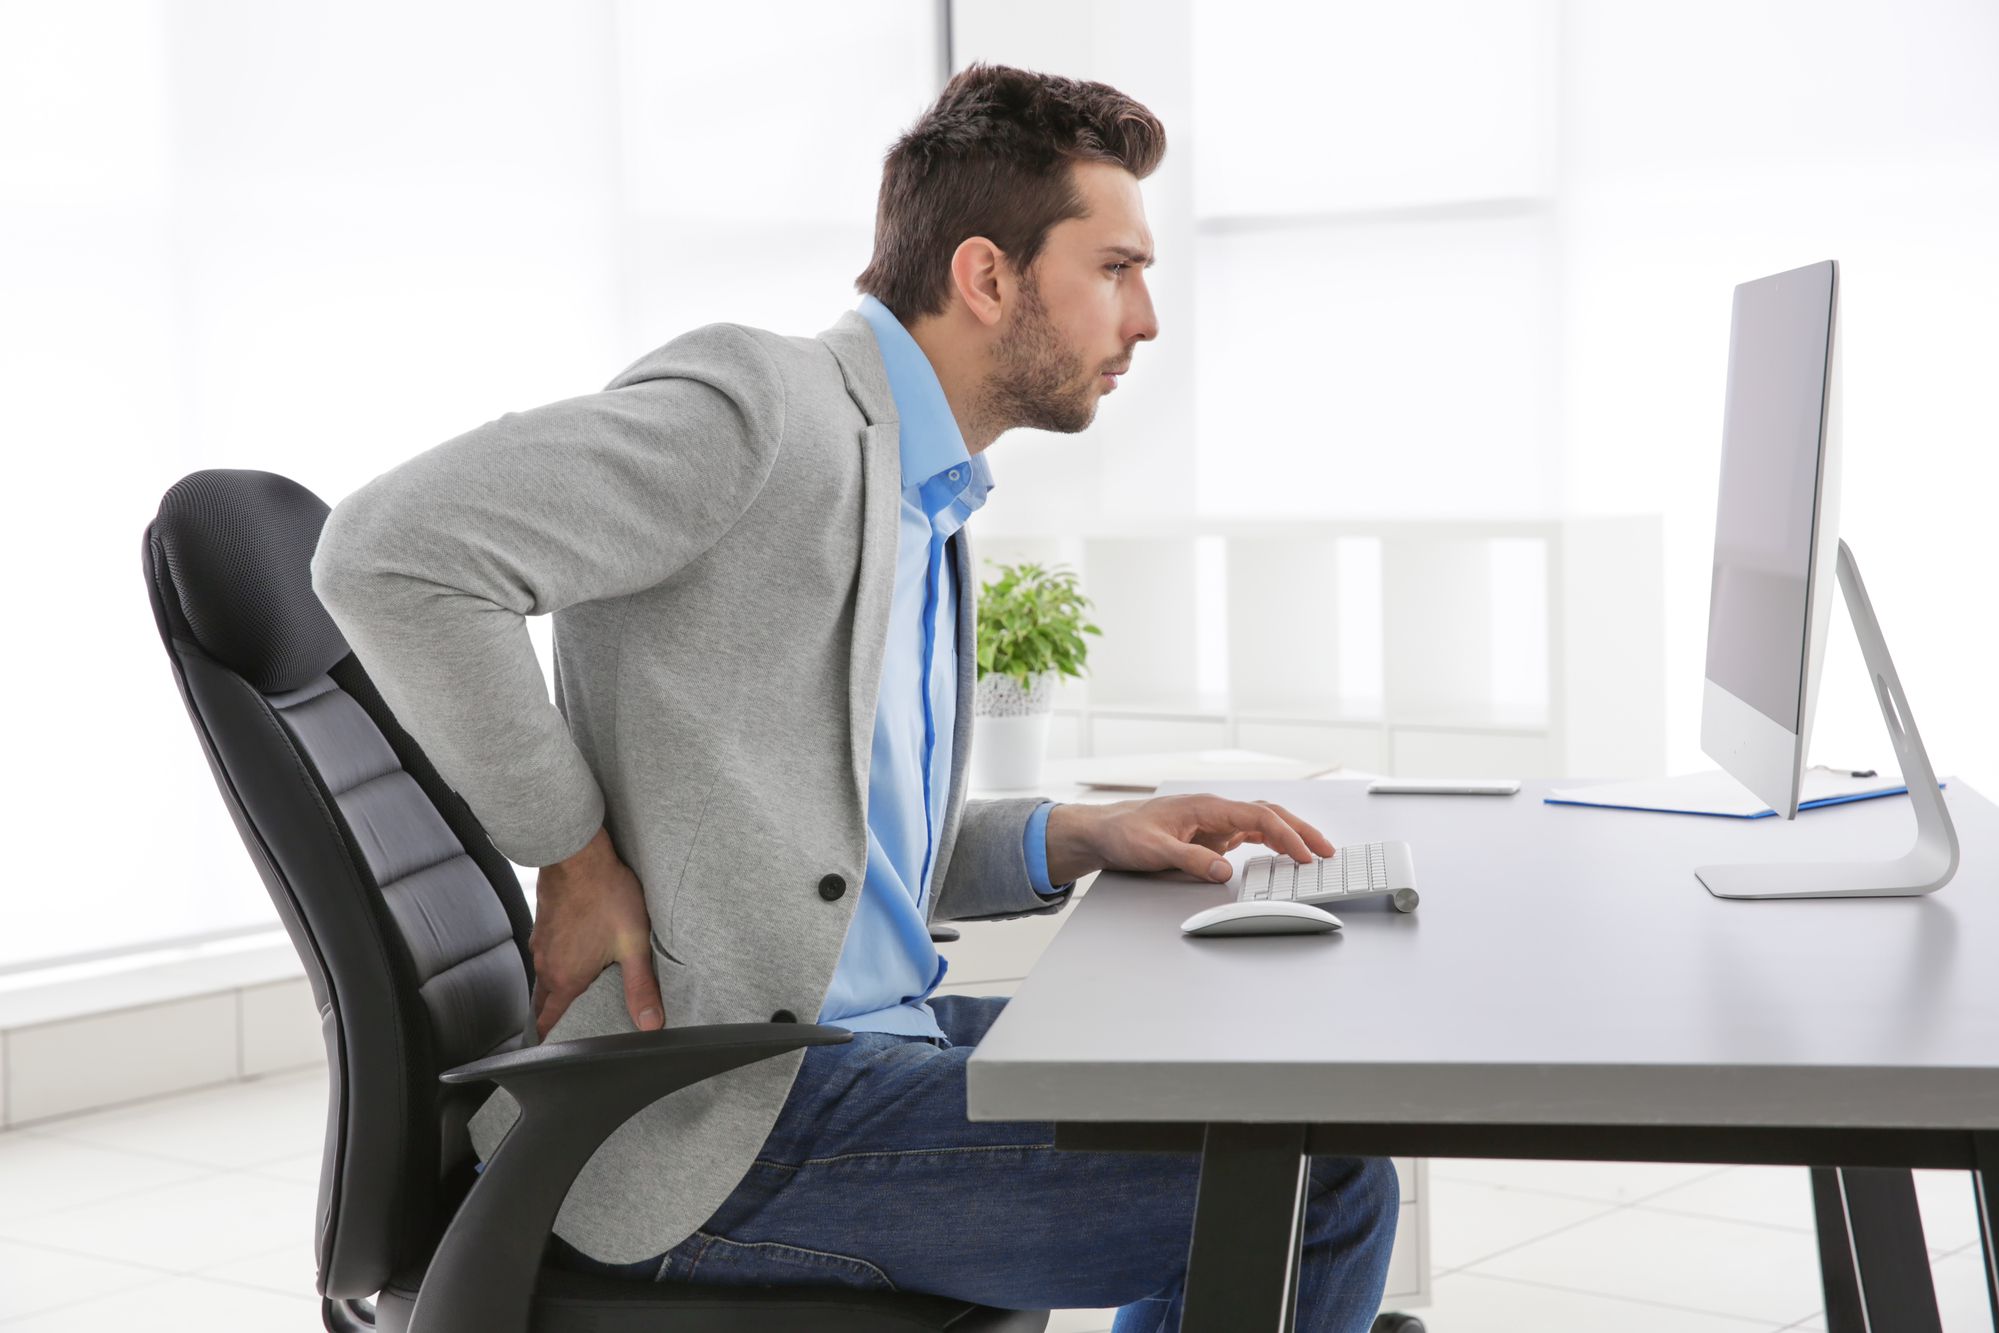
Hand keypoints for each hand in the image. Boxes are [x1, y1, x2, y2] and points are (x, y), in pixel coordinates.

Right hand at [530, 825, 663, 1039]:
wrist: (579, 855)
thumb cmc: (606, 895)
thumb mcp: (632, 944)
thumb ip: (641, 987)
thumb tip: (651, 1025)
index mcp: (566, 978)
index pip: (550, 1020)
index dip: (550, 1039)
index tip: (549, 1054)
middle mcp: (546, 965)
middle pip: (545, 1001)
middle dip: (554, 1016)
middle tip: (567, 1028)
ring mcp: (541, 944)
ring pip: (545, 976)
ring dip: (556, 988)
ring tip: (573, 996)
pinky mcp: (543, 925)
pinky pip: (546, 954)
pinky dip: (556, 962)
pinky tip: (573, 955)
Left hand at [1046, 795, 1336, 884]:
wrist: (1104, 831)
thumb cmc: (1124, 833)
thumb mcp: (1153, 851)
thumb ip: (1190, 860)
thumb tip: (1224, 871)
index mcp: (1206, 807)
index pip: (1257, 817)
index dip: (1285, 836)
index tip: (1304, 855)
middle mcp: (1215, 810)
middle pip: (1269, 814)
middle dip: (1301, 830)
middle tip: (1327, 851)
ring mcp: (1215, 822)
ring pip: (1263, 823)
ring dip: (1290, 836)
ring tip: (1314, 853)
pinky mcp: (1212, 835)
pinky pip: (1250, 835)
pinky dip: (1271, 843)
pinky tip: (1283, 855)